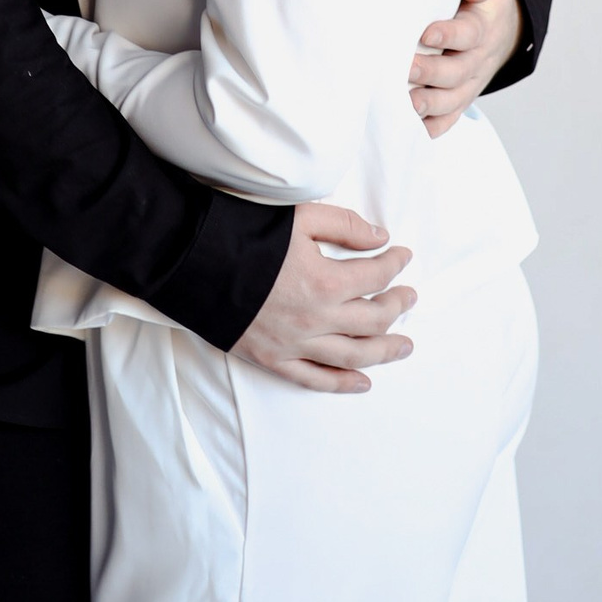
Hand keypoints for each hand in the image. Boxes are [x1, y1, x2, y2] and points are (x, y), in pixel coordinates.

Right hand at [232, 203, 416, 394]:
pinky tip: (364, 382)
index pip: (377, 275)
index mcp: (326, 281)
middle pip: (374, 319)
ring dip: (385, 351)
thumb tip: (380, 237)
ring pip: (354, 355)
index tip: (402, 255)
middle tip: (410, 297)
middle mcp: (317, 319)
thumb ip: (344, 225)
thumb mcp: (299, 217)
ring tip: (405, 345)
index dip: (395, 263)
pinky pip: (315, 378)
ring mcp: (296, 343)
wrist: (191, 262)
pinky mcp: (274, 358)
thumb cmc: (244, 236)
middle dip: (398, 306)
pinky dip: (342, 383)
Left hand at [410, 0, 521, 137]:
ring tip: (406, 102)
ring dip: (429, 104)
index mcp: (483, 26)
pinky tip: (410, 128)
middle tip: (405, 68)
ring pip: (452, 100)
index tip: (426, 33)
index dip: (449, 35)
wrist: (503, 25)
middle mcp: (478, 59)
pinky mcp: (460, 98)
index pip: (469, 33)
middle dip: (431, 72)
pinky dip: (431, 127)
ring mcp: (469, 82)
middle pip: (457, 72)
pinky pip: (449, 118)